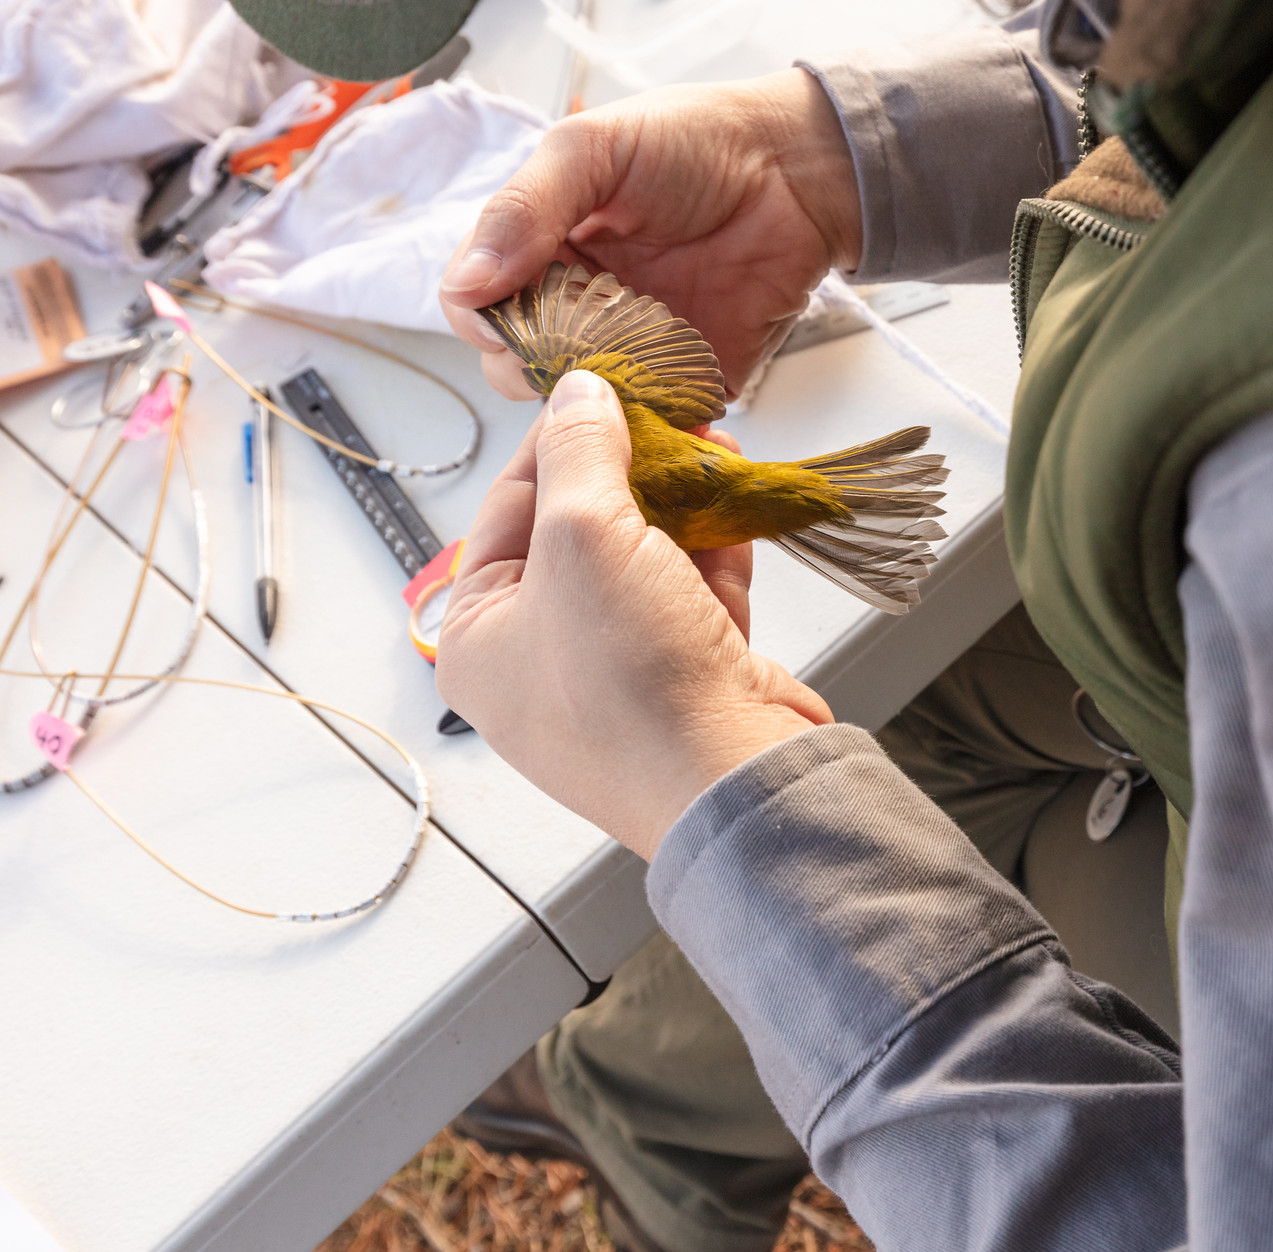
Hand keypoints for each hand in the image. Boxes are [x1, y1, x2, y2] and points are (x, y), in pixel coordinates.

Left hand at [436, 369, 831, 859]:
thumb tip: (579, 393)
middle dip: (633, 470)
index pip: (507, 508)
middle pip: (580, 532)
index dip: (559, 441)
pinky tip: (736, 499)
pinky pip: (691, 596)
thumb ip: (580, 450)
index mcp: (479, 638)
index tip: (603, 393)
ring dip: (682, 501)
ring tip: (712, 446)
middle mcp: (540, 662)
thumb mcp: (585, 536)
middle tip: (668, 416)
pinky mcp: (686, 682)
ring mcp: (617, 676)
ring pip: (644, 561)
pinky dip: (714, 547)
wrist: (732, 781)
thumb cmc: (633, 690)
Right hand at [438, 69, 859, 399]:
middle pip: (518, 363)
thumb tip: (464, 285)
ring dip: (585, 399)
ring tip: (612, 370)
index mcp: (543, 248)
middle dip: (529, 365)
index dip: (481, 319)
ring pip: (578, 404)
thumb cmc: (698, 141)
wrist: (799, 169)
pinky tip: (650, 408)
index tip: (501, 321)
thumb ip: (525, 209)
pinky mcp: (687, 382)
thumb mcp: (592, 151)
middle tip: (564, 345)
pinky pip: (654, 425)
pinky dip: (647, 429)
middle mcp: (579, 304)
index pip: (478, 302)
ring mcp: (632, 348)